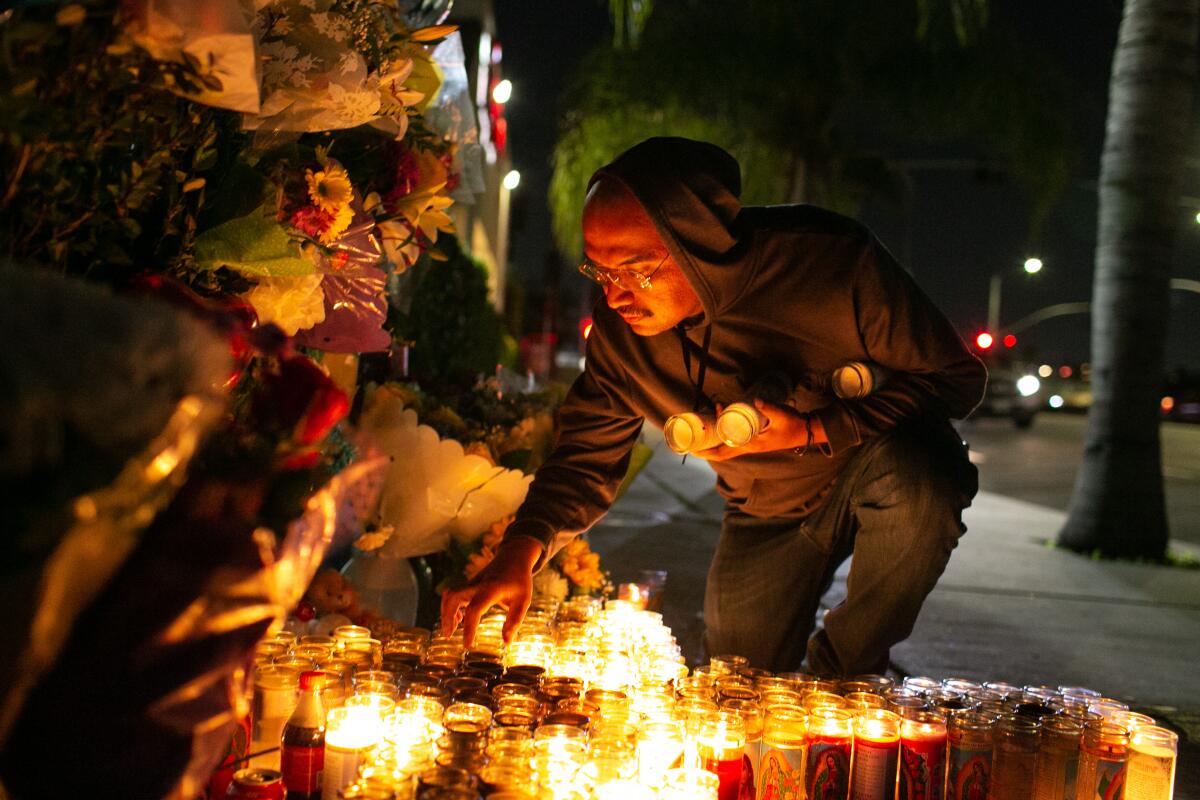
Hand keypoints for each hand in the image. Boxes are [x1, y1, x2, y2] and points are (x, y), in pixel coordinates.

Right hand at [440, 535, 541, 647]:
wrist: (514, 557)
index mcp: (491, 589)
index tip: (467, 645)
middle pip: (453, 597)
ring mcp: (471, 582)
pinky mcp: (469, 584)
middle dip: (447, 616)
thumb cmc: (520, 581)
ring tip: (450, 631)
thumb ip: (514, 621)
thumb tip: (506, 643)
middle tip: (448, 636)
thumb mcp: (523, 600)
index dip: (469, 628)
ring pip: (449, 594)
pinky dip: (450, 607)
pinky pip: (453, 594)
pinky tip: (458, 619)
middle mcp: (477, 584)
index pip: (474, 609)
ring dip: (446, 612)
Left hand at [691, 399, 824, 461]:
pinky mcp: (753, 438)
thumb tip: (756, 401)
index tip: (692, 447)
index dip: (705, 452)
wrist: (805, 431)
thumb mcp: (781, 415)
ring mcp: (749, 443)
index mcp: (750, 445)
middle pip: (719, 451)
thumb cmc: (792, 425)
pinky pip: (732, 438)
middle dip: (704, 446)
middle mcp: (747, 446)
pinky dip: (723, 432)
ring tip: (704, 422)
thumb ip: (769, 408)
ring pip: (725, 444)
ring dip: (713, 436)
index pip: (723, 452)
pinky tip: (720, 419)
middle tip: (690, 435)